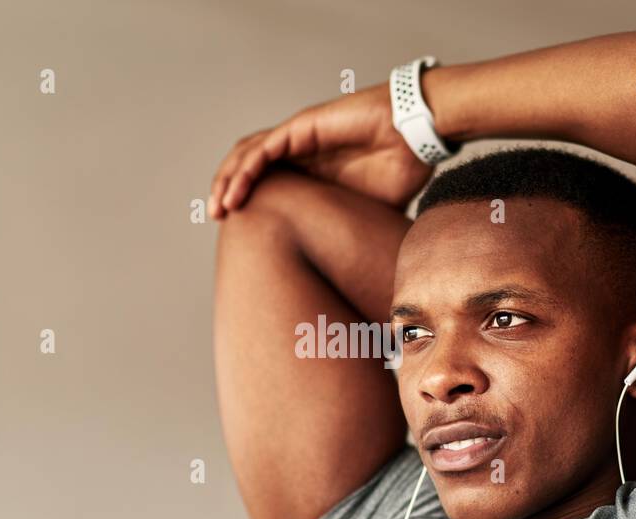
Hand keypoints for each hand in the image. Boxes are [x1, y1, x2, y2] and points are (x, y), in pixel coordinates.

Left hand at [209, 84, 432, 218]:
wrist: (419, 136)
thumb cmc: (402, 168)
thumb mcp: (370, 213)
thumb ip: (357, 232)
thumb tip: (364, 273)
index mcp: (311, 170)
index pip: (267, 183)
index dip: (247, 203)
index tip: (238, 231)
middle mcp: (299, 151)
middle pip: (248, 167)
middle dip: (227, 190)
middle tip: (217, 218)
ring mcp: (298, 137)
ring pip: (248, 156)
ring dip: (228, 180)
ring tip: (218, 208)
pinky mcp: (302, 128)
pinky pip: (263, 149)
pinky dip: (245, 170)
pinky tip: (235, 192)